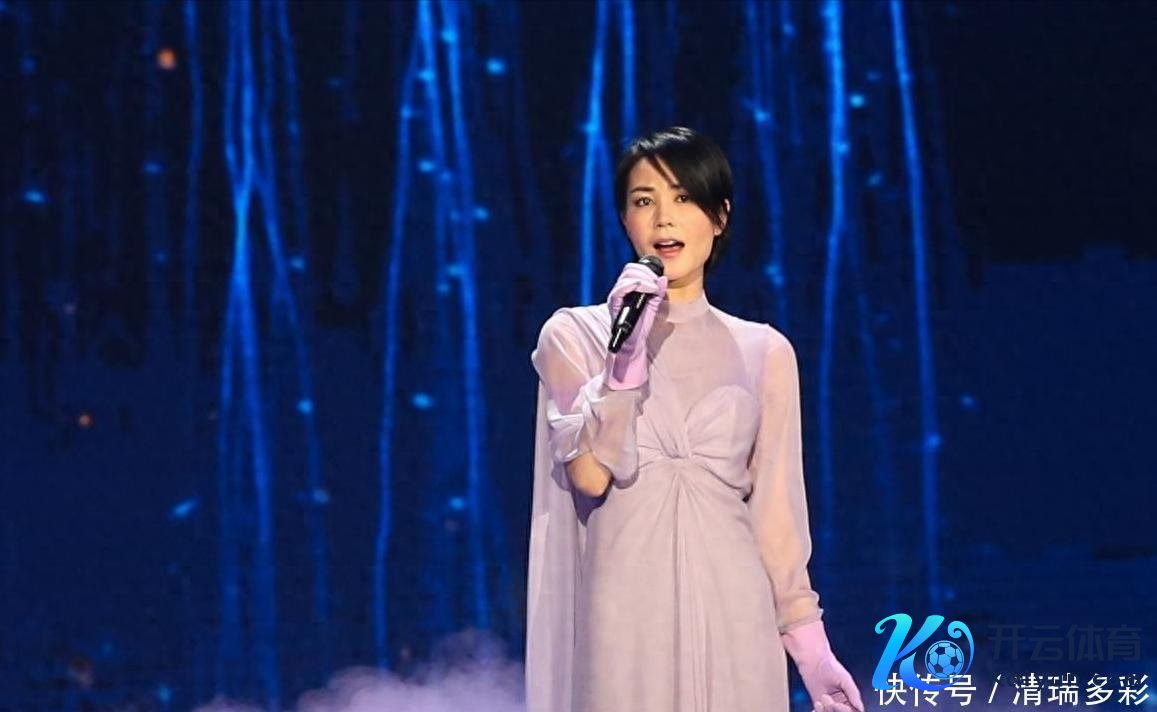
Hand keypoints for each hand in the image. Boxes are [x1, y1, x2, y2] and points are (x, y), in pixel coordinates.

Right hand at [604, 262, 667, 389]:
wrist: (632, 351)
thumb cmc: (640, 332)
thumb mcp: (652, 309)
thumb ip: (656, 294)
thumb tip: (663, 279)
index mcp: (628, 292)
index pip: (633, 270)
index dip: (647, 270)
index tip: (659, 279)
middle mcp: (620, 293)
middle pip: (629, 269)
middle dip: (645, 271)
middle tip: (657, 282)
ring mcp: (616, 298)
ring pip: (627, 275)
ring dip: (644, 277)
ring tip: (654, 287)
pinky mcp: (614, 305)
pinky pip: (622, 288)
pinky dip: (638, 285)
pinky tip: (650, 290)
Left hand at [781, 620, 864, 711]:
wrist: (812, 660)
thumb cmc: (828, 665)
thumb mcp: (845, 679)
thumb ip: (853, 693)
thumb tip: (860, 707)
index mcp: (851, 696)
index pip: (854, 710)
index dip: (845, 710)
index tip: (836, 704)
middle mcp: (841, 702)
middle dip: (834, 709)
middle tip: (827, 698)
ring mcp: (830, 704)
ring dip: (825, 709)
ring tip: (822, 696)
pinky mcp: (819, 704)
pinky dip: (819, 711)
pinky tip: (817, 703)